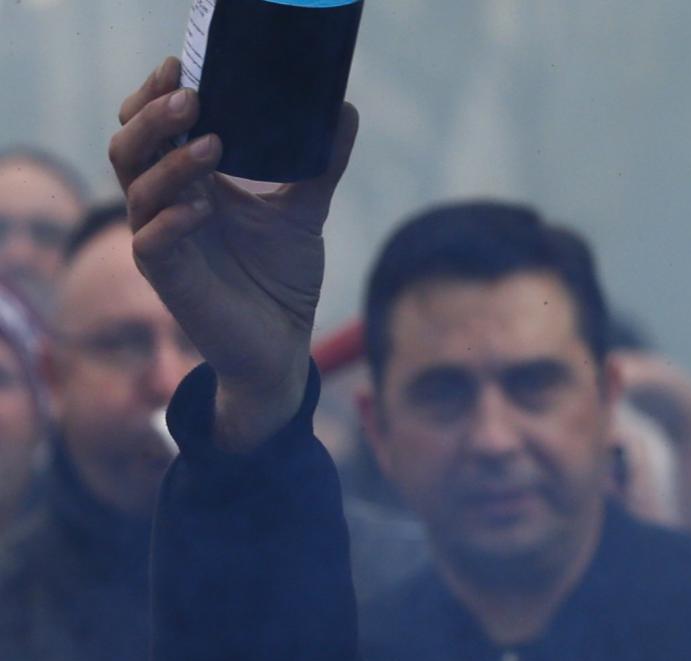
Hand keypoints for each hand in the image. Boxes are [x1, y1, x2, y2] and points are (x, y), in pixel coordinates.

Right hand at [109, 56, 358, 450]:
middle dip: (153, 119)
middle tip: (192, 98)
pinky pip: (152, 243)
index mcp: (188, 184)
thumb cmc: (280, 278)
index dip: (154, 97)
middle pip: (128, 149)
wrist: (283, 345)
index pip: (149, 129)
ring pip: (138, 191)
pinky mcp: (169, 280)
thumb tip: (345, 110)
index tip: (182, 67)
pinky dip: (173, 221)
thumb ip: (321, 164)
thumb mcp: (305, 211)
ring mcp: (162, 243)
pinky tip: (202, 207)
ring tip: (213, 145)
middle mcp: (166, 208)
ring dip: (172, 164)